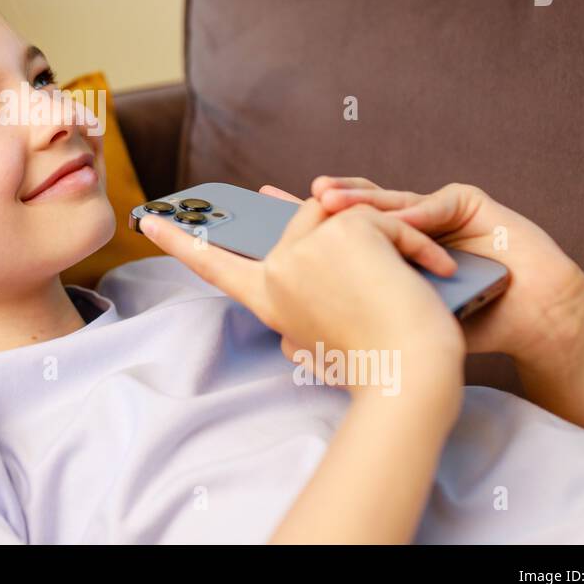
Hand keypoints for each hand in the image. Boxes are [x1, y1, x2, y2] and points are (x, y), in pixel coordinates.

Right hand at [139, 195, 465, 401]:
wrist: (414, 373)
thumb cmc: (382, 363)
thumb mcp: (323, 334)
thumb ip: (300, 296)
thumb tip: (294, 249)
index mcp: (269, 301)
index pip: (215, 265)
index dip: (180, 242)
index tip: (148, 221)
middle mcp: (277, 274)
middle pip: (302, 220)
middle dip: (347, 231)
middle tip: (392, 266)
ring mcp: (304, 250)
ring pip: (341, 210)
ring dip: (387, 235)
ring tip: (418, 276)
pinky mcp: (341, 232)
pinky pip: (380, 215)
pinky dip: (415, 239)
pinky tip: (434, 269)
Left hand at [309, 177, 583, 371]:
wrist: (529, 321)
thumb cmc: (464, 326)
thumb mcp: (394, 324)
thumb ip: (351, 322)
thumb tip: (286, 342)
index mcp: (383, 252)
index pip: (332, 230)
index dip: (298, 218)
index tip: (260, 205)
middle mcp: (403, 226)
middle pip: (354, 207)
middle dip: (323, 202)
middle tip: (292, 196)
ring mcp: (433, 209)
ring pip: (390, 200)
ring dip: (360, 201)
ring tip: (329, 200)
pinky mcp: (467, 202)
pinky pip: (436, 205)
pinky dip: (418, 217)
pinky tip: (397, 225)